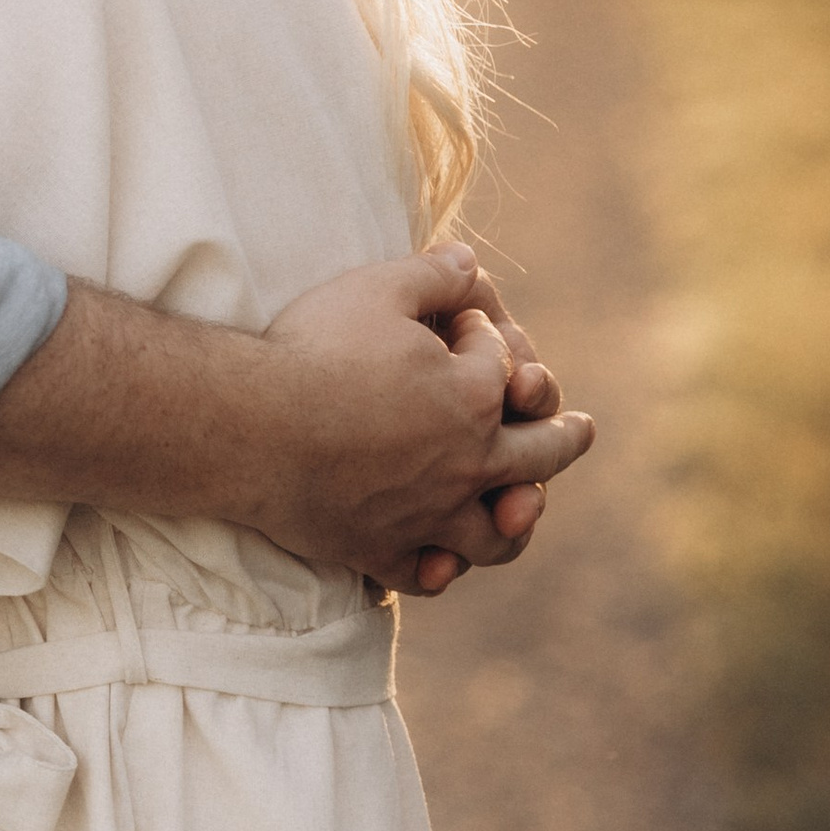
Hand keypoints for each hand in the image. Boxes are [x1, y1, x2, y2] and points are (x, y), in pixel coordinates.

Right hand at [253, 247, 593, 593]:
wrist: (249, 426)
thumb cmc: (312, 352)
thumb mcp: (375, 288)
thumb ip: (433, 274)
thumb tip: (469, 257)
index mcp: (474, 399)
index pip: (500, 364)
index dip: (482, 337)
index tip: (460, 324)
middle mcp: (467, 465)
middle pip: (537, 455)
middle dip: (563, 436)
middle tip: (580, 430)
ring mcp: (428, 517)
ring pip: (496, 534)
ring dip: (519, 519)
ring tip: (526, 509)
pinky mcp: (381, 550)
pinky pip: (426, 573)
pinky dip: (441, 568)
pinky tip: (443, 561)